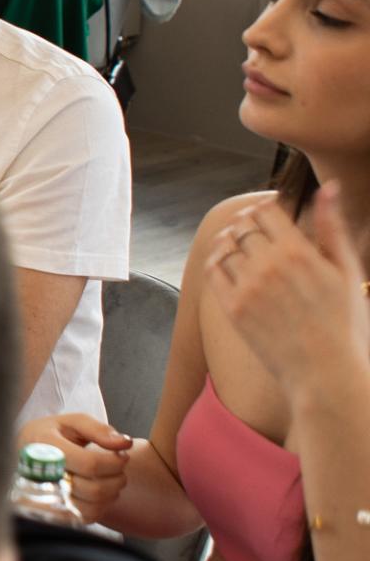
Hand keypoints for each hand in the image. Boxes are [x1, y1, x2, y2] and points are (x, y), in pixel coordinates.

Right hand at [23, 409, 132, 522]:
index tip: (122, 455)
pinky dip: (100, 506)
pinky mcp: (51, 514)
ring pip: (91, 508)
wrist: (17, 455)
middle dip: (117, 479)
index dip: (114, 462)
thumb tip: (124, 442)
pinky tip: (99, 492)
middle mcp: (42, 476)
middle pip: (93, 489)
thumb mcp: (69, 422)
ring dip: (111, 494)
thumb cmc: (49, 436)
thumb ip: (97, 429)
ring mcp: (45, 499)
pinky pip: (84, 518)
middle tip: (119, 468)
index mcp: (45, 447)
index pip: (90, 464)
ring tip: (111, 479)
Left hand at [209, 185, 369, 402]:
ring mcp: (247, 288)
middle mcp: (268, 265)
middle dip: (247, 223)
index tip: (269, 214)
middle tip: (253, 228)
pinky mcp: (233, 310)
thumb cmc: (345, 323)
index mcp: (298, 251)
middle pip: (243, 226)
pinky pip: (214, 272)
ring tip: (240, 245)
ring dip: (230, 240)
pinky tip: (228, 264)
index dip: (265, 208)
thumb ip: (332, 227)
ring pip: (225, 246)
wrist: (326, 374)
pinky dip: (217, 261)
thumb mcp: (346, 271)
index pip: (265, 210)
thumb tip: (330, 186)